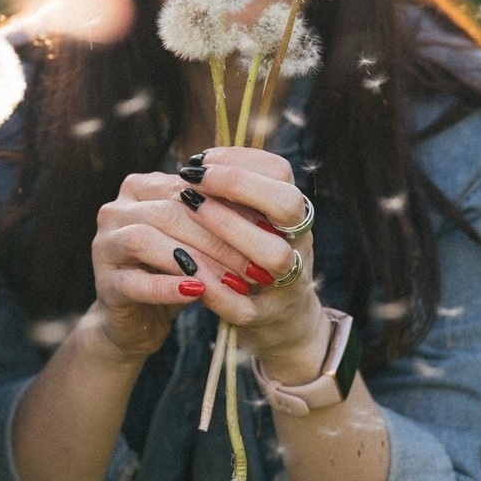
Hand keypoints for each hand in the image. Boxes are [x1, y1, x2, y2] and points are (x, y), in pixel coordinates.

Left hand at [179, 147, 327, 379]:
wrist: (279, 320)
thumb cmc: (254, 256)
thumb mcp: (252, 221)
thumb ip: (233, 197)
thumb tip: (197, 163)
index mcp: (292, 215)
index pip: (281, 173)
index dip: (241, 160)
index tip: (200, 160)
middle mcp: (297, 244)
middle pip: (288, 206)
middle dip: (238, 187)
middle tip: (191, 183)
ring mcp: (285, 283)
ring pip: (275, 255)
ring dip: (229, 230)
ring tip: (189, 214)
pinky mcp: (261, 318)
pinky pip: (243, 306)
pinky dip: (214, 288)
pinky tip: (183, 268)